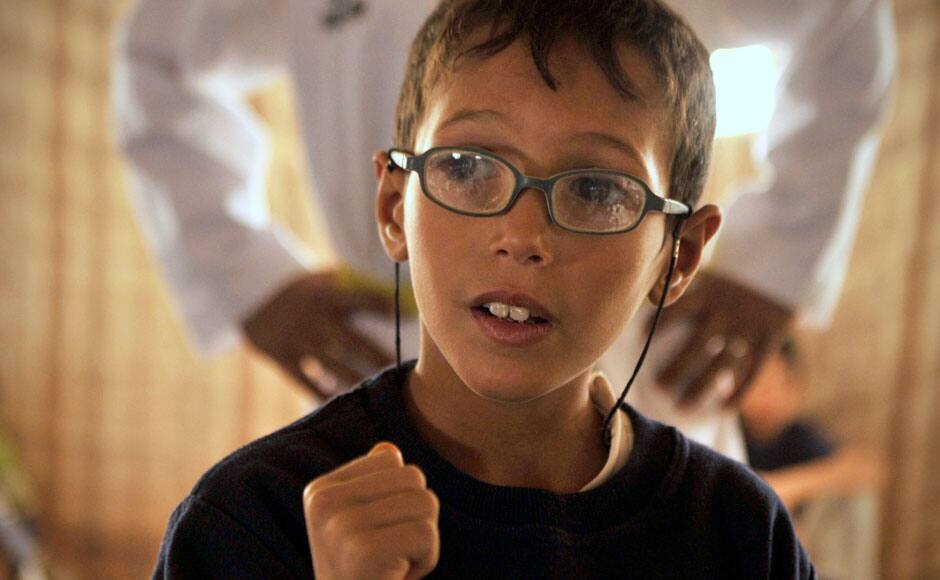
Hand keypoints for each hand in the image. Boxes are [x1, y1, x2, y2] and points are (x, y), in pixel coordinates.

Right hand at [242, 270, 393, 398]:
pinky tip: (340, 401)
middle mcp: (314, 319)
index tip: (411, 317)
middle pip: (354, 342)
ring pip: (334, 366)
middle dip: (379, 355)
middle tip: (402, 367)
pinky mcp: (283, 358)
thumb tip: (392, 295)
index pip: (363, 300)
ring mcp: (298, 341)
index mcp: (327, 294)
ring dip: (358, 379)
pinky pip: (306, 382)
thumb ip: (351, 287)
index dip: (386, 309)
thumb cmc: (299, 288)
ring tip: (379, 391)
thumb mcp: (321, 279)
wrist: (248, 295)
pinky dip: (323, 393)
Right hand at [303, 443, 439, 579]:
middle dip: (416, 520)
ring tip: (391, 567)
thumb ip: (372, 486)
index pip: (391, 459)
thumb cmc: (364, 578)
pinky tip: (395, 579)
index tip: (374, 537)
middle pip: (413, 478)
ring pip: (426, 504)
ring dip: (423, 543)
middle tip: (388, 557)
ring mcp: (339, 526)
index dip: (399, 500)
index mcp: (320, 490)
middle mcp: (323, 502)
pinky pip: (427, 535)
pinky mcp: (362, 551)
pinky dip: (424, 563)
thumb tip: (387, 449)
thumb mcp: (359, 528)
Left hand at [653, 272, 792, 408]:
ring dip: (700, 388)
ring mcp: (749, 328)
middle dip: (675, 369)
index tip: (639, 339)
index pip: (677, 310)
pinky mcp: (770, 339)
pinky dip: (739, 391)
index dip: (657, 324)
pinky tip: (723, 409)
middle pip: (696, 346)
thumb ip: (688, 286)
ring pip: (721, 365)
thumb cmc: (740, 271)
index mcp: (709, 293)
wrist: (787, 265)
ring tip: (682, 406)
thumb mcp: (713, 273)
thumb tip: (653, 297)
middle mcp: (727, 313)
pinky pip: (753, 371)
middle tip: (658, 386)